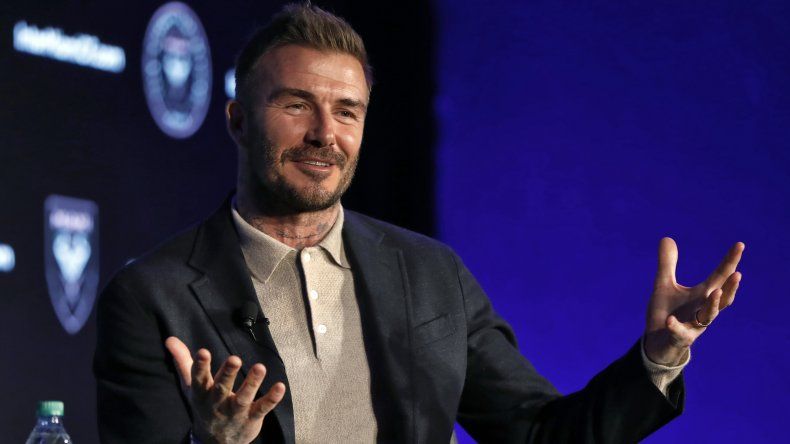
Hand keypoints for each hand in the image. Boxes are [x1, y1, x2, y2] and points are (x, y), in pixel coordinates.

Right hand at [165, 336, 285, 443]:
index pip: (199, 378)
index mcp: (202, 393)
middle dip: (227, 373)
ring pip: (244, 397)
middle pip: (222, 387)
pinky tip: (280, 387)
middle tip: (234, 358)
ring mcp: (236, 411)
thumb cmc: (204, 405)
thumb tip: (170, 339)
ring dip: (252, 383)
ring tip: (260, 367)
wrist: (214, 442)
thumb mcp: (191, 385)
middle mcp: (218, 402)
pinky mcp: (252, 418)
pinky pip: (262, 408)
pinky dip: (272, 399)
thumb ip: (183, 361)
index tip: (203, 352)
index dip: (200, 365)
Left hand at [644, 238, 743, 364]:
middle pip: (722, 298)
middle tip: (737, 274)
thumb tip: (667, 237)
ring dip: (712, 305)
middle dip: (730, 287)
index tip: (740, 245)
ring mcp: (694, 326)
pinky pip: (679, 333)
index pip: (720, 277)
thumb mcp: (664, 285)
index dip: (730, 262)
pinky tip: (670, 320)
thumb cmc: (666, 312)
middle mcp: (703, 310)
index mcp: (701, 295)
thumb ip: (667, 264)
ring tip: (714, 292)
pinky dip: (675, 326)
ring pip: (708, 317)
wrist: (656, 341)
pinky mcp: (680, 338)